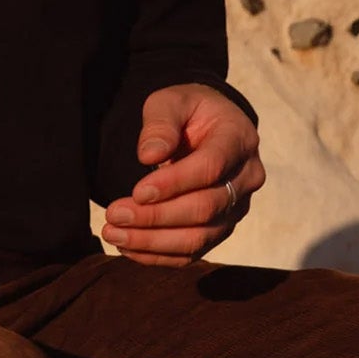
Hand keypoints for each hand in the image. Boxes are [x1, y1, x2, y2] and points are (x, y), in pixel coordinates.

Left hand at [101, 83, 265, 265]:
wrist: (204, 132)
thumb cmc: (187, 113)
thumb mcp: (171, 101)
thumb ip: (160, 123)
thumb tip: (149, 155)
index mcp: (239, 139)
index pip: (210, 168)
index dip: (173, 184)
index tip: (137, 191)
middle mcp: (246, 179)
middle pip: (204, 209)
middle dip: (156, 217)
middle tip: (114, 215)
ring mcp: (236, 210)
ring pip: (197, 239)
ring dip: (151, 242)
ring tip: (113, 234)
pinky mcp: (219, 232)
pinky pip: (190, 254)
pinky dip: (156, 256)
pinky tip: (126, 246)